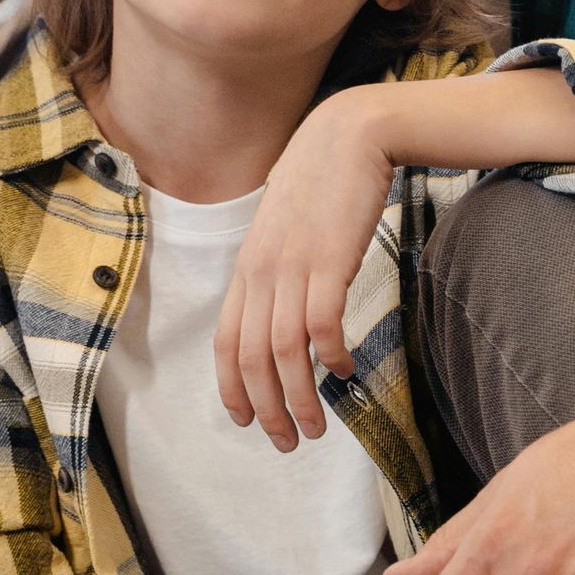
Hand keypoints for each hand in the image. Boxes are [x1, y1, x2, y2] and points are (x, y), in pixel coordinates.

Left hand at [214, 91, 395, 449]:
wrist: (350, 133)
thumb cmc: (322, 180)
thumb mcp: (285, 228)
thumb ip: (278, 268)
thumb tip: (284, 309)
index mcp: (247, 267)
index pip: (224, 342)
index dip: (232, 389)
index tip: (245, 421)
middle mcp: (261, 271)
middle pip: (250, 358)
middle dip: (265, 409)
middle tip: (285, 442)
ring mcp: (292, 266)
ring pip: (283, 352)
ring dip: (298, 399)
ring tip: (314, 428)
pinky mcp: (329, 260)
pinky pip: (322, 325)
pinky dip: (329, 357)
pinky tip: (342, 371)